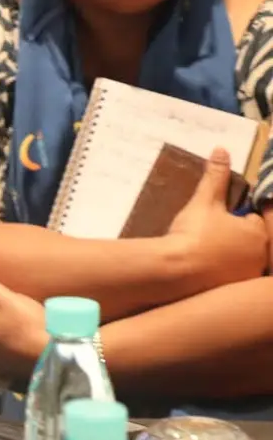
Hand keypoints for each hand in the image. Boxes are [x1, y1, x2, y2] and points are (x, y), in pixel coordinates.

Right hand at [167, 147, 268, 281]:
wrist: (177, 270)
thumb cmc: (194, 234)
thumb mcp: (204, 201)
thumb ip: (215, 177)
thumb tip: (222, 150)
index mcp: (258, 232)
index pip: (253, 218)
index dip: (235, 216)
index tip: (217, 219)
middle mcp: (261, 255)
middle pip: (251, 240)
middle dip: (235, 236)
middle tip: (209, 234)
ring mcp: (249, 275)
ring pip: (243, 259)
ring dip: (230, 255)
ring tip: (205, 251)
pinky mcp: (235, 290)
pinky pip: (233, 276)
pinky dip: (223, 272)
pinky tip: (205, 269)